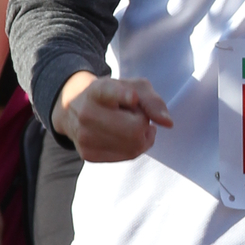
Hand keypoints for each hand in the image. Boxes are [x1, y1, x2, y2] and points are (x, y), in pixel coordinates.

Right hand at [54, 71, 173, 162]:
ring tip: (129, 125)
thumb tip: (167, 123)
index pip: (110, 92)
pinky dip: (133, 148)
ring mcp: (84, 136)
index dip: (123, 95)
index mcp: (98, 90)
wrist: (77, 109)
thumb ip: (153, 101)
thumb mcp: (134, 87)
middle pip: (134, 129)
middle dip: (144, 124)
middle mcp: (87, 113)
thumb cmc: (114, 96)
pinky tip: (123, 137)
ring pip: (133, 147)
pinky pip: (127, 157)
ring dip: (141, 137)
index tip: (133, 97)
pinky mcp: (87, 154)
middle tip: (138, 116)